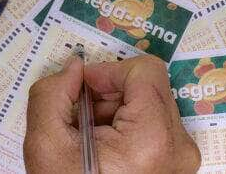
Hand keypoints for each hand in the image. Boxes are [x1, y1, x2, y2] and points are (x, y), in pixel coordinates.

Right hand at [23, 55, 200, 173]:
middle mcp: (178, 145)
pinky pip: (151, 118)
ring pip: (147, 100)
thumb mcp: (45, 143)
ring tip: (90, 133)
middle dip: (107, 92)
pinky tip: (103, 141)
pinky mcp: (176, 157)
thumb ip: (51, 94)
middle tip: (82, 113)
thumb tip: (74, 67)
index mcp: (152, 139)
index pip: (146, 71)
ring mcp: (180, 153)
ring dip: (113, 107)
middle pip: (146, 86)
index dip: (109, 70)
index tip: (84, 87)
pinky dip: (123, 120)